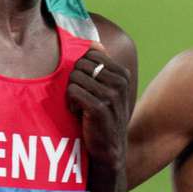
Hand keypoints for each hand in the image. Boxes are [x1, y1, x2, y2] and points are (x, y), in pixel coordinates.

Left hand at [68, 42, 130, 169]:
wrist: (109, 149)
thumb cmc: (103, 117)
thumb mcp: (107, 89)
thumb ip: (102, 65)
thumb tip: (94, 42)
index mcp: (122, 74)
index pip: (91, 54)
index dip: (82, 70)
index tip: (88, 88)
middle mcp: (119, 82)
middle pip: (80, 64)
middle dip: (75, 80)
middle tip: (82, 98)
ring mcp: (111, 95)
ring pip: (74, 77)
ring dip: (72, 93)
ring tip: (81, 107)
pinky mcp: (99, 108)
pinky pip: (72, 91)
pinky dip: (70, 103)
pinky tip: (78, 113)